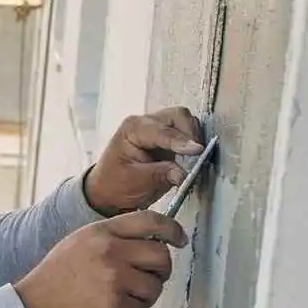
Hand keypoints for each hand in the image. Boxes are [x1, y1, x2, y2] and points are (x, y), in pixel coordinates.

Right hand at [14, 212, 187, 307]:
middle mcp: (109, 251)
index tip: (179, 239)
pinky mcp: (114, 306)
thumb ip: (110, 239)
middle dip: (160, 271)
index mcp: (99, 232)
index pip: (149, 220)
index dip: (172, 229)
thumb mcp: (77, 245)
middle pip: (160, 255)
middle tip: (149, 280)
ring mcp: (113, 279)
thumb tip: (149, 243)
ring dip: (145, 298)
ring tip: (124, 301)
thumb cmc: (53, 281)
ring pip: (154, 287)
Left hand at [83, 107, 204, 214]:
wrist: (109, 192)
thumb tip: (184, 173)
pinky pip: (188, 134)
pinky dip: (194, 143)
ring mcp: (159, 128)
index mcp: (132, 129)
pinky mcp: (169, 138)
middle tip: (198, 154)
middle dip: (191, 133)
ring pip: (186, 122)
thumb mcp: (135, 182)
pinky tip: (194, 158)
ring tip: (195, 158)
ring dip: (194, 138)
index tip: (196, 150)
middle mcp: (146, 123)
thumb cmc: (115, 185)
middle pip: (178, 116)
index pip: (161, 131)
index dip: (180, 141)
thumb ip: (160, 175)